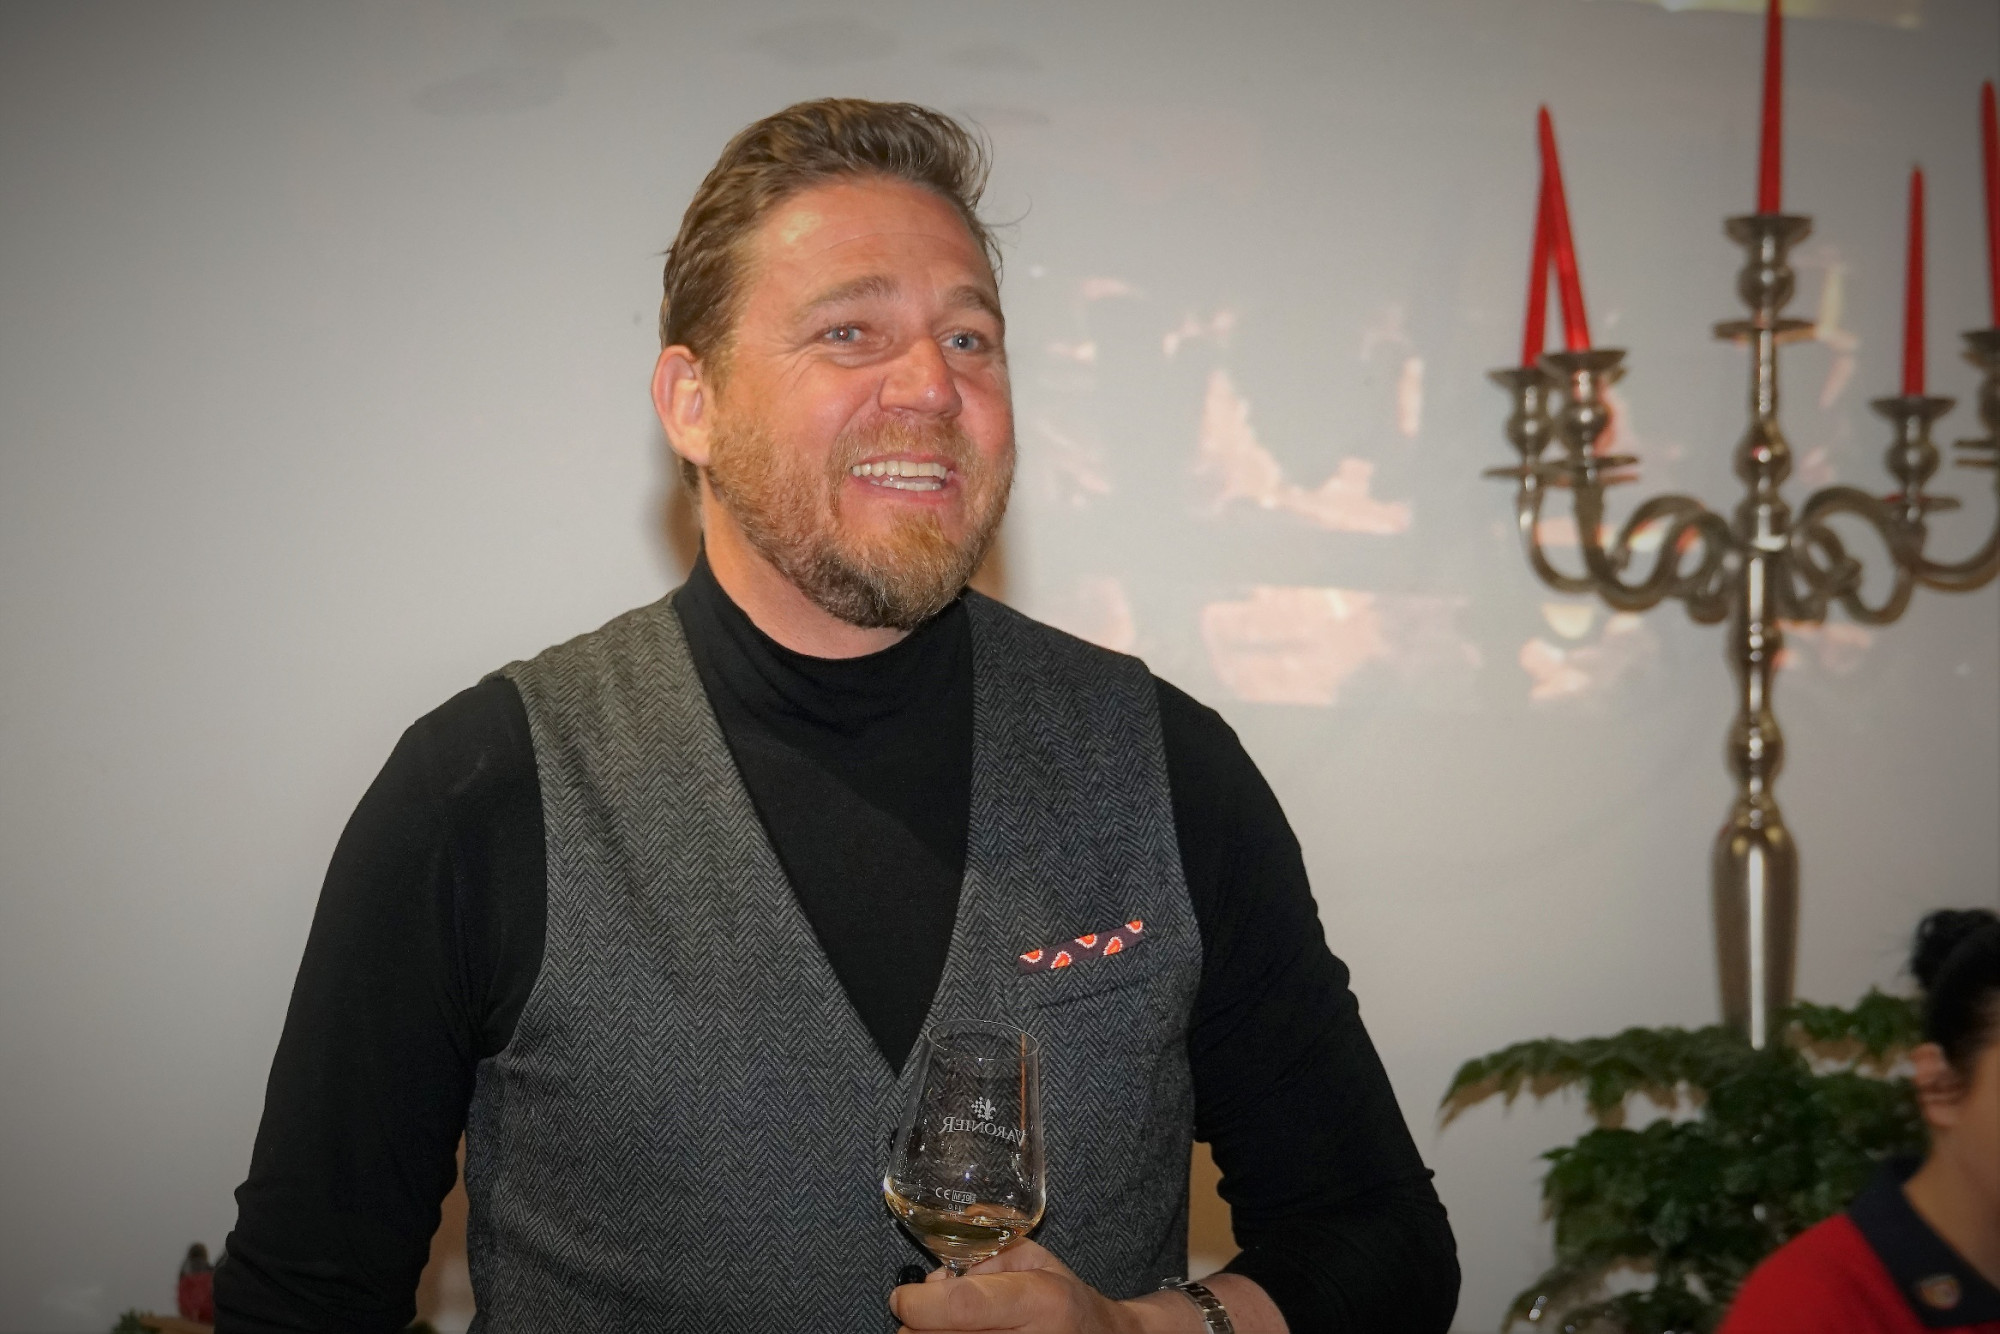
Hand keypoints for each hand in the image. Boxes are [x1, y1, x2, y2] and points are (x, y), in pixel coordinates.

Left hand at [889, 1240, 1201, 1333]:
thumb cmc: (1063, 1300)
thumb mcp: (1032, 1259)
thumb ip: (982, 1256)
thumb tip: (934, 1277)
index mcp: (1036, 1300)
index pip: (961, 1306)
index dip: (919, 1303)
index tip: (903, 1297)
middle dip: (917, 1325)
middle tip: (927, 1313)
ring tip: (950, 1327)